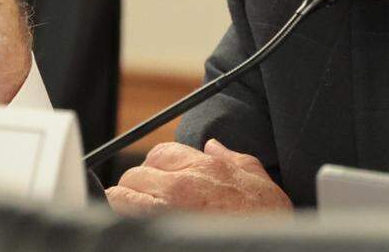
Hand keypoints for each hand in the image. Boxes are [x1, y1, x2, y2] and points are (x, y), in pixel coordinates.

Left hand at [106, 139, 291, 214]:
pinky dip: (123, 212)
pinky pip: (129, 214)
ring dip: (122, 197)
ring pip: (127, 192)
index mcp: (206, 166)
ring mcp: (170, 207)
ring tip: (121, 204)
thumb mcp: (258, 179)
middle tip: (137, 194)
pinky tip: (122, 215)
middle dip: (136, 182)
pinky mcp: (163, 227)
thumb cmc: (266, 216)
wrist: (268, 243)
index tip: (153, 176)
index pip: (161, 154)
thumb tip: (213, 146)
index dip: (154, 165)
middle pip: (139, 172)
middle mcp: (184, 182)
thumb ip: (233, 158)